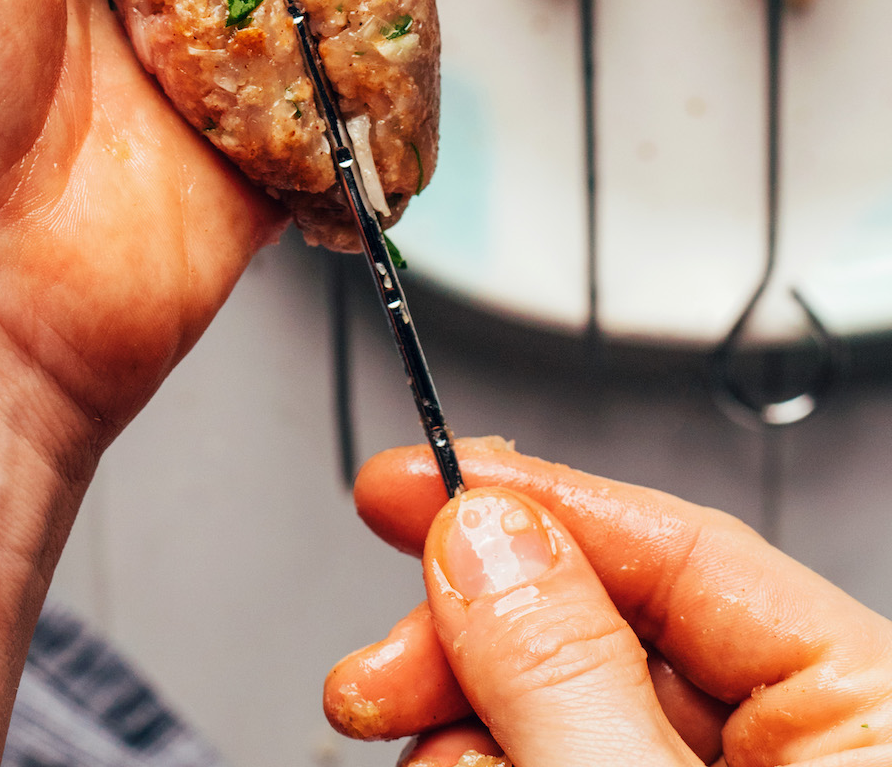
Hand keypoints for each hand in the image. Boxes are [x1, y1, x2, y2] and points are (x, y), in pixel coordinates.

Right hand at [325, 439, 891, 765]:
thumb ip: (570, 678)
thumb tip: (482, 538)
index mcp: (868, 714)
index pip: (682, 547)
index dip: (528, 500)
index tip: (399, 482)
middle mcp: (812, 749)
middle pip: (607, 626)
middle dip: (471, 639)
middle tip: (377, 672)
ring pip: (566, 705)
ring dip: (467, 725)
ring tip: (429, 765)